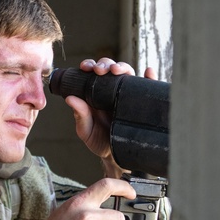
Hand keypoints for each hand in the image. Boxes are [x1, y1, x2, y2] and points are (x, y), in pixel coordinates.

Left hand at [65, 58, 157, 172]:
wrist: (116, 156)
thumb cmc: (99, 141)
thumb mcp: (86, 130)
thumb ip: (80, 115)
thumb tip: (70, 98)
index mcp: (96, 93)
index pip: (94, 73)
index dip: (90, 65)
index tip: (85, 67)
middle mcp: (113, 90)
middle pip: (111, 69)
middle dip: (105, 64)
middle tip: (100, 70)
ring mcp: (128, 95)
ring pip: (128, 74)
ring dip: (123, 67)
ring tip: (117, 70)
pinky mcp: (142, 102)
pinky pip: (149, 87)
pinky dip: (150, 77)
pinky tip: (148, 73)